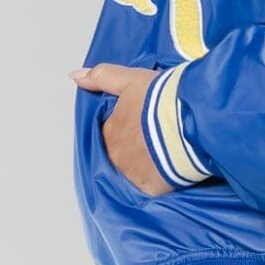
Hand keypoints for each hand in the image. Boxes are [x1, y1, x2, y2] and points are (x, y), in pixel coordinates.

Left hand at [68, 62, 174, 196]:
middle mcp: (115, 155)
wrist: (189, 117)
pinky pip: (153, 187)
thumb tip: (75, 76)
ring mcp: (132, 174)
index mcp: (109, 131)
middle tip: (158, 141)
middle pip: (121, 156)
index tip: (143, 126)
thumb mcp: (130, 80)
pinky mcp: (151, 187)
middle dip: (136, 150)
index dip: (127, 130)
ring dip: (148, 166)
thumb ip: (101, 78)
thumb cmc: (161, 97)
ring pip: (136, 173)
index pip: (111, 135)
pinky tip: (174, 169)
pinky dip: (162, 180)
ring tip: (168, 154)